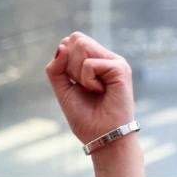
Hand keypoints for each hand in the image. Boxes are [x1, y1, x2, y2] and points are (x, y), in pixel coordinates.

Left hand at [45, 33, 135, 147]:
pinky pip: (90, 64)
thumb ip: (56, 69)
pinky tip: (100, 91)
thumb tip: (62, 46)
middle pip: (76, 39)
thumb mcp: (63, 90)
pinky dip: (87, 80)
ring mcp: (114, 62)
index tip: (74, 83)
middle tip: (83, 86)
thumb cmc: (85, 118)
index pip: (71, 41)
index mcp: (94, 61)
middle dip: (70, 65)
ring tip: (92, 89)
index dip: (64, 60)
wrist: (102, 137)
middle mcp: (105, 58)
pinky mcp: (120, 68)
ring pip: (81, 46)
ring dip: (78, 73)